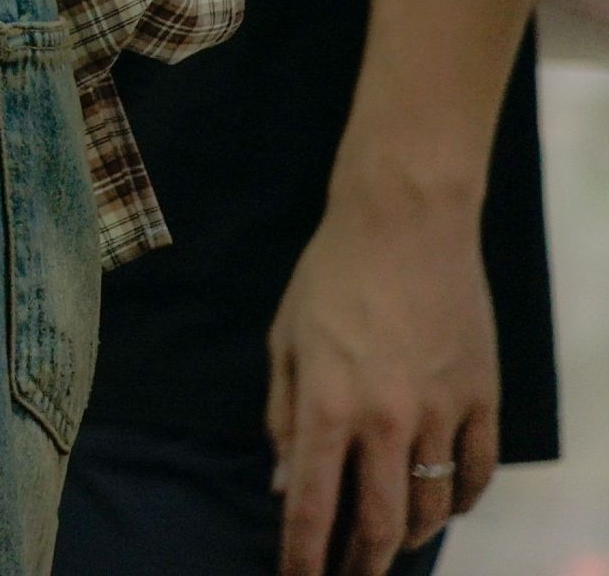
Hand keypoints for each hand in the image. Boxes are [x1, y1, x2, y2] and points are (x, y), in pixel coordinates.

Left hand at [266, 185, 501, 575]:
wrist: (405, 226)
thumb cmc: (330, 278)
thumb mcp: (286, 343)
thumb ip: (284, 418)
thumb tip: (285, 484)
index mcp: (328, 408)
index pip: (314, 507)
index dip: (304, 557)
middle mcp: (388, 421)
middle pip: (383, 523)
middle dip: (363, 564)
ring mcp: (442, 413)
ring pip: (435, 506)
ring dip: (413, 535)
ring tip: (393, 544)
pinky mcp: (483, 399)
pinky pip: (478, 471)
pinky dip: (463, 500)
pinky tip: (446, 506)